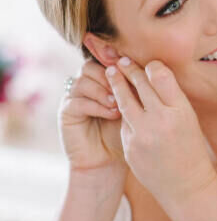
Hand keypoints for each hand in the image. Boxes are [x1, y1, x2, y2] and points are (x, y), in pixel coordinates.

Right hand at [59, 60, 124, 188]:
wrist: (109, 161)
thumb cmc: (126, 132)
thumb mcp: (132, 106)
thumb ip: (132, 87)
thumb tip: (145, 67)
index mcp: (101, 80)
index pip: (103, 61)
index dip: (114, 59)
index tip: (128, 63)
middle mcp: (85, 86)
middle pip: (90, 66)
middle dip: (108, 75)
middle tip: (124, 88)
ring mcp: (73, 98)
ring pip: (83, 81)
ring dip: (103, 90)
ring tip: (119, 104)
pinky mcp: (66, 112)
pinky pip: (77, 101)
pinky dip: (96, 105)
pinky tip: (111, 113)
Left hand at [107, 58, 216, 207]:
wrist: (185, 185)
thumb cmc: (190, 148)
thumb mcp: (188, 119)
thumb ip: (171, 98)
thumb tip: (151, 73)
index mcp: (180, 111)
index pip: (160, 76)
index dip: (151, 66)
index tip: (146, 63)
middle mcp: (160, 121)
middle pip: (139, 85)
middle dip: (129, 70)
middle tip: (121, 60)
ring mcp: (142, 135)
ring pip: (124, 101)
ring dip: (117, 85)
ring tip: (110, 73)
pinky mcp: (129, 147)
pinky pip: (124, 123)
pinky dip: (124, 114)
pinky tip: (122, 108)